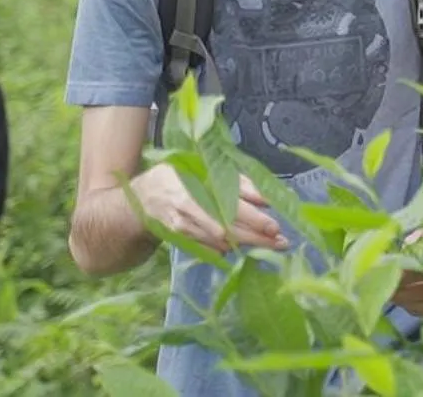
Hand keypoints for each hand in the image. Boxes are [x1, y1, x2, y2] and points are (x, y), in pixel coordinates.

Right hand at [133, 165, 287, 253]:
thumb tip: (267, 199)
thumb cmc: (182, 178)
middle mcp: (189, 208)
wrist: (141, 198)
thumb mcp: (208, 171)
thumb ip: (238, 183)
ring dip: (245, 245)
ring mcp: (182, 226)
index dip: (254, 218)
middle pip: (229, 226)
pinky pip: (205, 247)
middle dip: (256, 237)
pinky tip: (239, 250)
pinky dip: (223, 249)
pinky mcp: (179, 238)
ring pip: (219, 240)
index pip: (232, 205)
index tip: (275, 227)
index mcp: (198, 185)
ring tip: (270, 247)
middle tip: (281, 243)